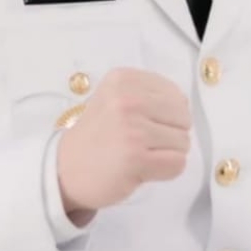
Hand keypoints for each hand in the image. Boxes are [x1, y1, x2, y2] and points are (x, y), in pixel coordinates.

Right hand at [56, 67, 191, 220]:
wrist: (66, 169)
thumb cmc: (98, 134)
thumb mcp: (115, 98)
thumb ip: (147, 94)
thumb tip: (184, 105)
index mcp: (123, 79)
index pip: (176, 94)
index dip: (168, 114)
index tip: (144, 123)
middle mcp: (127, 99)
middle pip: (183, 117)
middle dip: (172, 133)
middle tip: (146, 142)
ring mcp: (131, 128)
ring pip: (183, 142)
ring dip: (168, 153)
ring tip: (142, 154)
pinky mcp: (135, 158)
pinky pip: (177, 163)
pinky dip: (167, 170)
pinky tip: (145, 169)